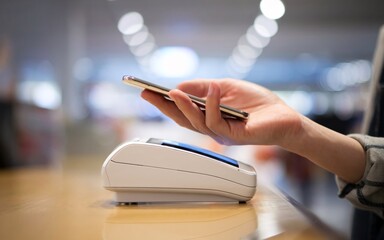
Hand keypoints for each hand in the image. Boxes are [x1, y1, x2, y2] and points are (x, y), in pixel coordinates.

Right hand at [141, 78, 301, 146]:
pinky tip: (212, 91)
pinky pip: (216, 121)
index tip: (148, 91)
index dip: (164, 103)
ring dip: (184, 106)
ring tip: (173, 92)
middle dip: (163, 107)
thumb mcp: (226, 87)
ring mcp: (222, 134)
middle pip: (182, 119)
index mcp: (209, 117)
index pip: (182, 111)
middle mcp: (212, 128)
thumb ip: (204, 87)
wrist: (283, 117)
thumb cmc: (258, 104)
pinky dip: (212, 105)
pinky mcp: (234, 135)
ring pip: (196, 123)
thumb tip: (181, 85)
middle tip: (147, 94)